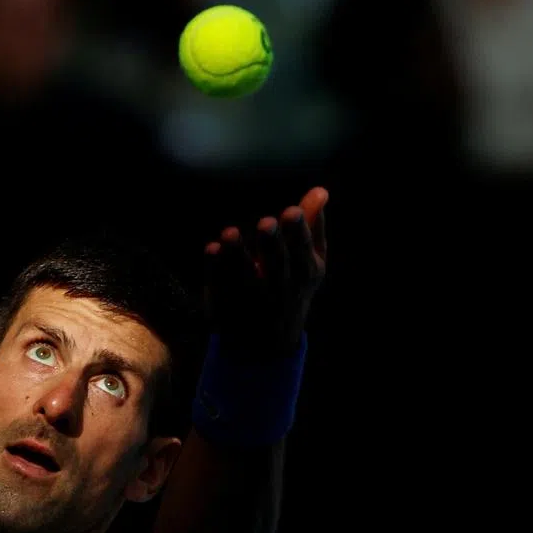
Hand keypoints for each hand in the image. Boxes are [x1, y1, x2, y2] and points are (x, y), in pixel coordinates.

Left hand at [204, 187, 327, 351]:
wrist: (269, 342)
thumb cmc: (293, 286)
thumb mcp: (310, 261)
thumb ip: (313, 226)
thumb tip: (320, 190)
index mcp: (304, 272)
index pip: (302, 251)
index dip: (297, 233)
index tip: (291, 211)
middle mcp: (280, 288)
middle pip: (276, 265)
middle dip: (271, 244)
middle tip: (266, 223)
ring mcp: (252, 299)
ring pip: (244, 276)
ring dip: (237, 255)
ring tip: (230, 233)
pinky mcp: (227, 305)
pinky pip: (220, 286)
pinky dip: (215, 269)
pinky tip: (212, 249)